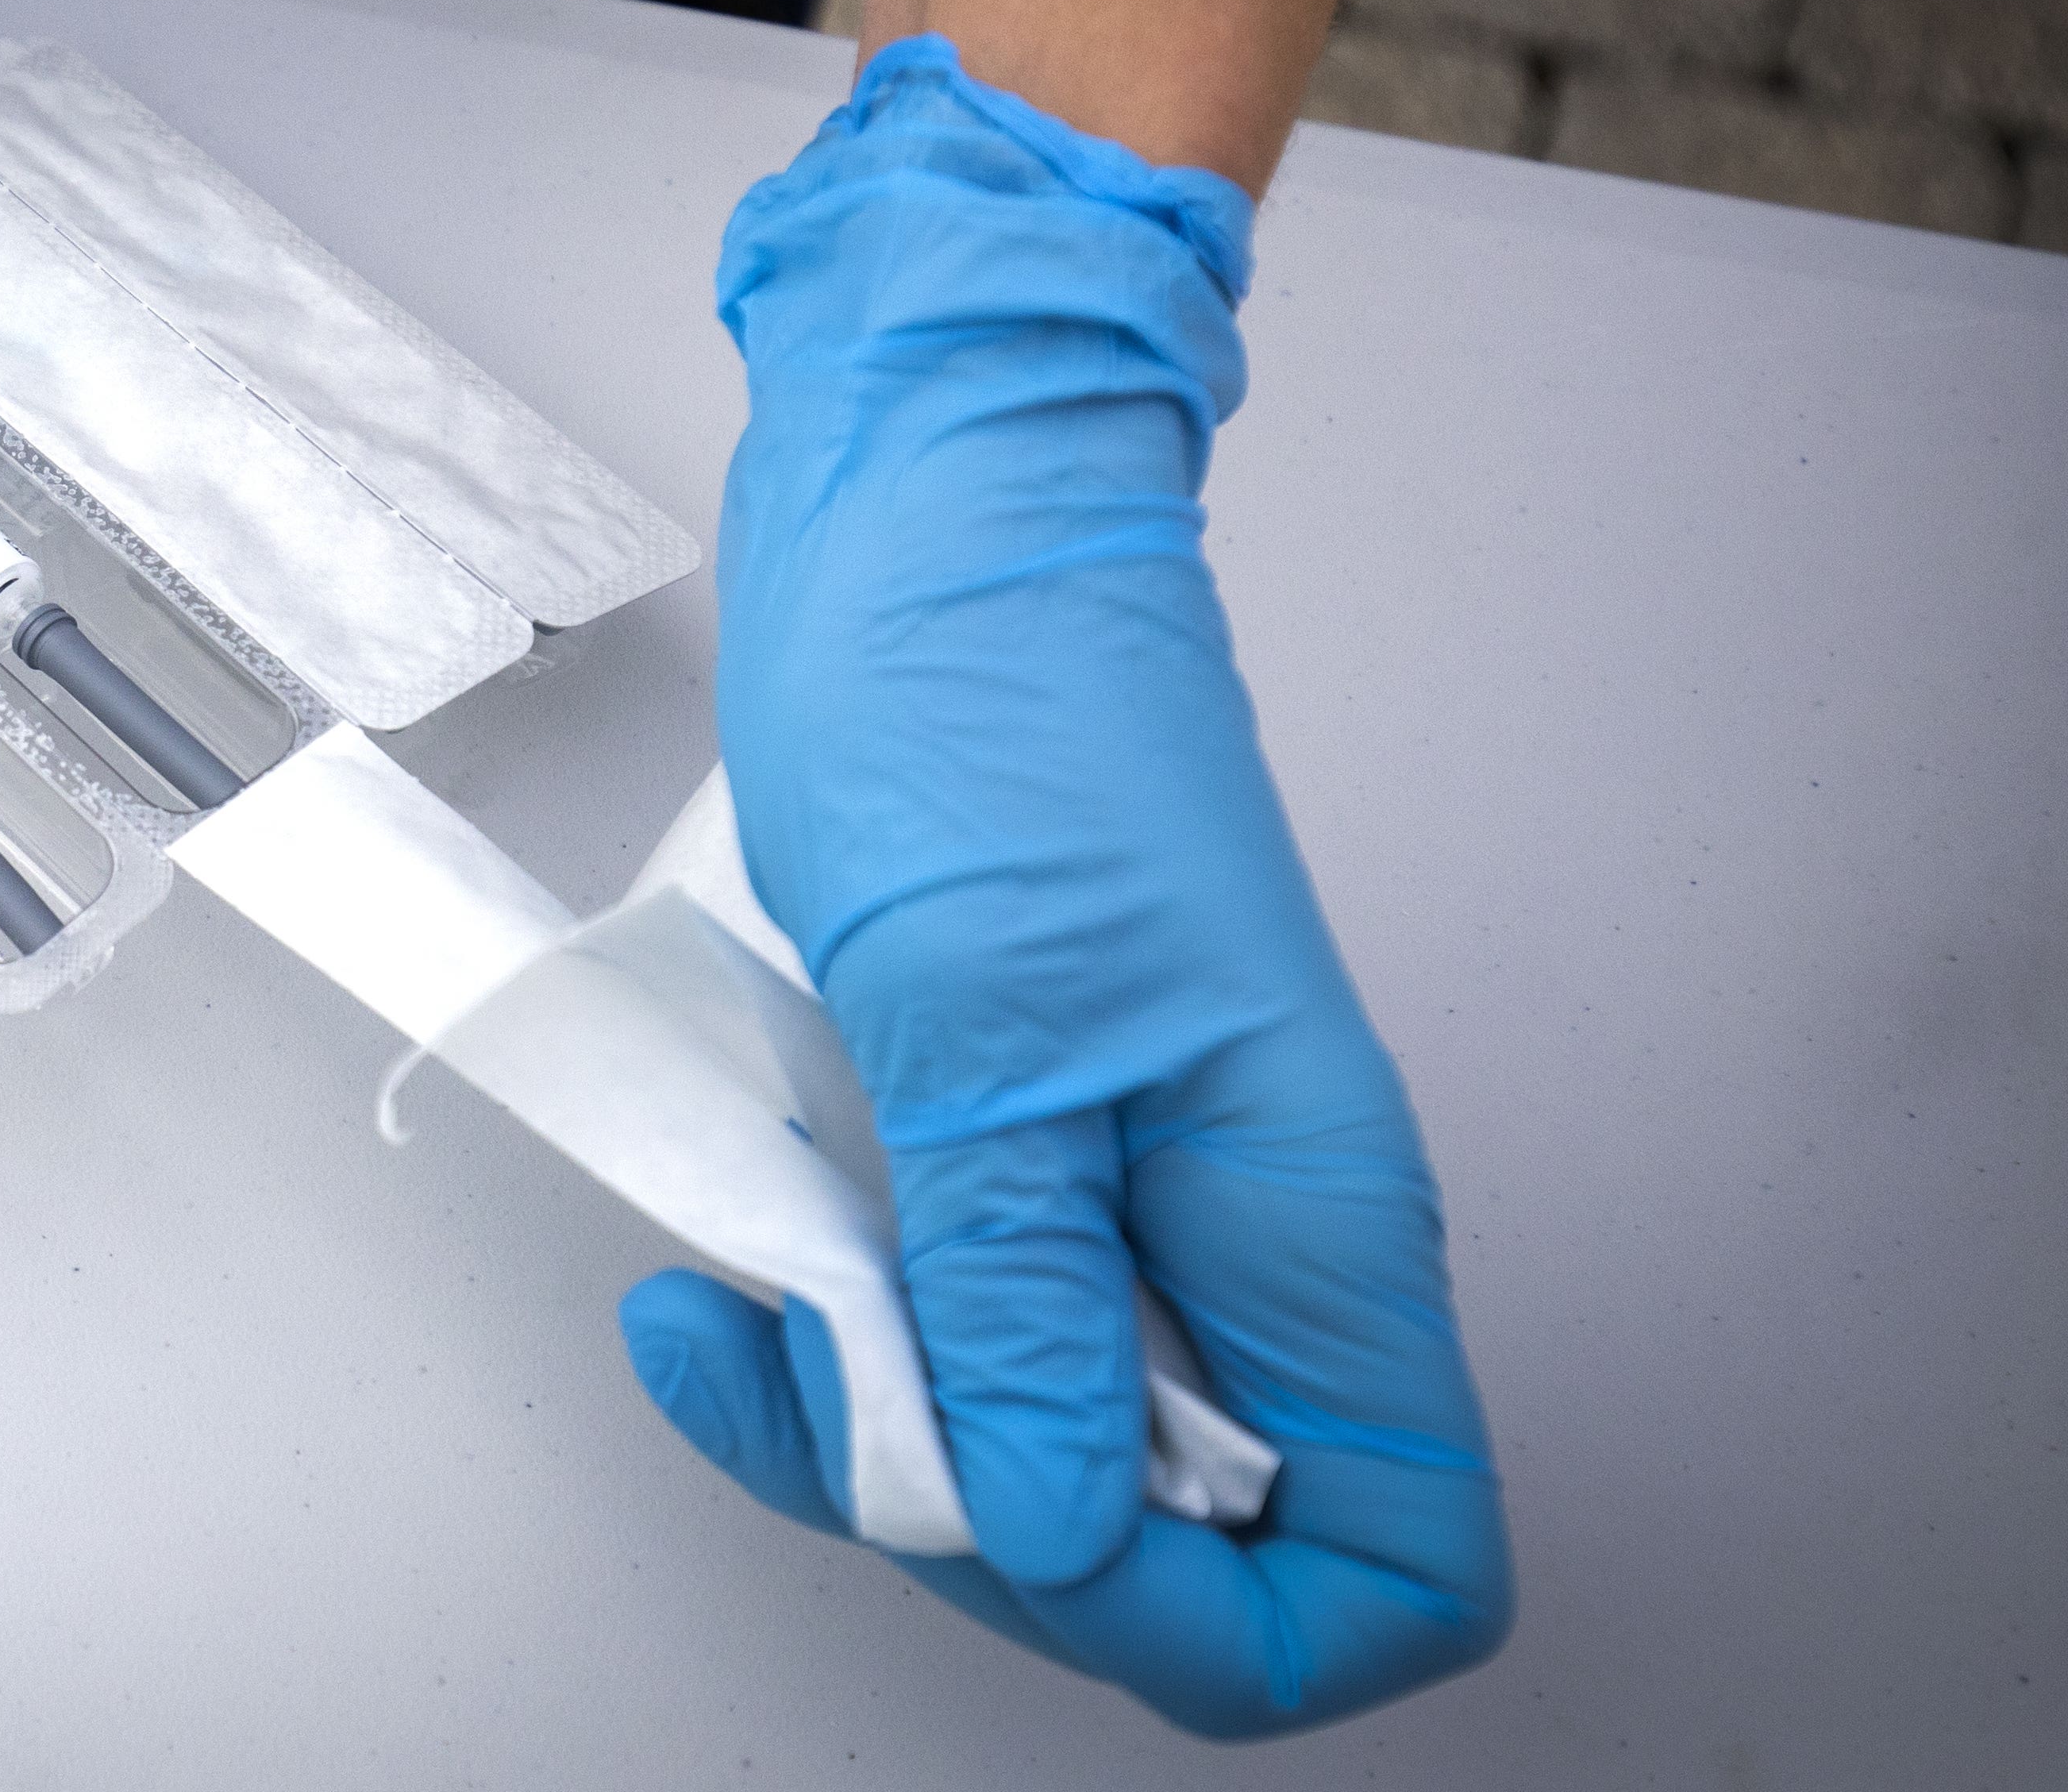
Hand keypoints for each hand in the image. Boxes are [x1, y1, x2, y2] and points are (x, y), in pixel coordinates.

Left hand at [618, 36, 1510, 1736]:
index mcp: (1309, 1213)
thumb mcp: (985, 1017)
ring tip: (734, 1307)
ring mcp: (1133, 1175)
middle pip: (1190, 1535)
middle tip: (805, 1380)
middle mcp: (1245, 1222)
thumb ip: (1018, 1289)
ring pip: (1052, 1435)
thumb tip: (1050, 1526)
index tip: (1014, 1543)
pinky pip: (969, 1310)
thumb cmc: (985, 694)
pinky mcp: (1023, 1120)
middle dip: (985, 1526)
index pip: (1393, 1565)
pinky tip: (749, 1260)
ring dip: (887, 1420)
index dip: (1218, 1627)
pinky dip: (855, 1323)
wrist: (929, 501)